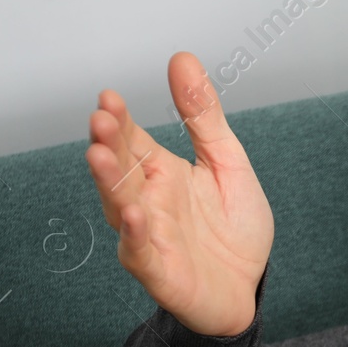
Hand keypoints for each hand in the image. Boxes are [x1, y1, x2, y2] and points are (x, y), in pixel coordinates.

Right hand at [85, 52, 273, 336]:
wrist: (248, 288)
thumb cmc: (232, 228)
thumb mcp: (227, 162)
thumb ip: (202, 116)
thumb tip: (182, 58)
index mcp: (160, 172)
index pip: (131, 139)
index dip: (119, 120)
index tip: (110, 96)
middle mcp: (146, 201)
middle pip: (120, 168)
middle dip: (108, 144)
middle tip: (101, 118)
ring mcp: (149, 237)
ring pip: (121, 207)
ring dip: (109, 182)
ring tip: (99, 156)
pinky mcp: (160, 272)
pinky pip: (141, 253)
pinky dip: (135, 236)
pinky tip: (134, 215)